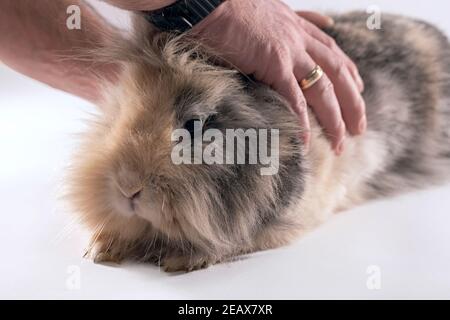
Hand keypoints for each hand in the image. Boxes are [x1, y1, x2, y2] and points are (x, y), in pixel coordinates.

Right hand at [191, 0, 365, 153]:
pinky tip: (306, 140)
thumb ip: (285, 19)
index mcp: (295, 25)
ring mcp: (289, 50)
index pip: (332, 49)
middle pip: (337, 72)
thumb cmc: (226, 6)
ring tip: (339, 143)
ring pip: (322, 88)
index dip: (348, 70)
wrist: (208, 1)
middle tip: (359, 127)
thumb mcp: (263, 10)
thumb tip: (306, 22)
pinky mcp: (273, 62)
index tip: (359, 88)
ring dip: (334, 118)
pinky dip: (302, 121)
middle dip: (352, 102)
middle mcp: (298, 37)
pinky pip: (294, 98)